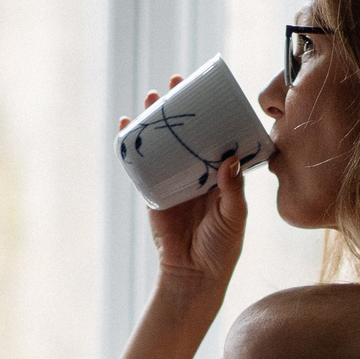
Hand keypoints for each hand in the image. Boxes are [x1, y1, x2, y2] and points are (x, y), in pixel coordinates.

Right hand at [119, 76, 248, 299]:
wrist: (192, 275)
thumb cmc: (221, 248)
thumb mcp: (234, 217)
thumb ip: (232, 189)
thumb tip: (228, 159)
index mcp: (220, 175)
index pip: (217, 136)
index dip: (213, 113)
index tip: (210, 90)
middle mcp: (197, 172)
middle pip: (188, 133)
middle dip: (181, 108)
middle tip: (176, 83)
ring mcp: (173, 180)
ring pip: (164, 144)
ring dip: (155, 119)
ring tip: (151, 97)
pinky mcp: (153, 192)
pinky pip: (142, 165)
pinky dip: (132, 146)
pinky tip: (125, 126)